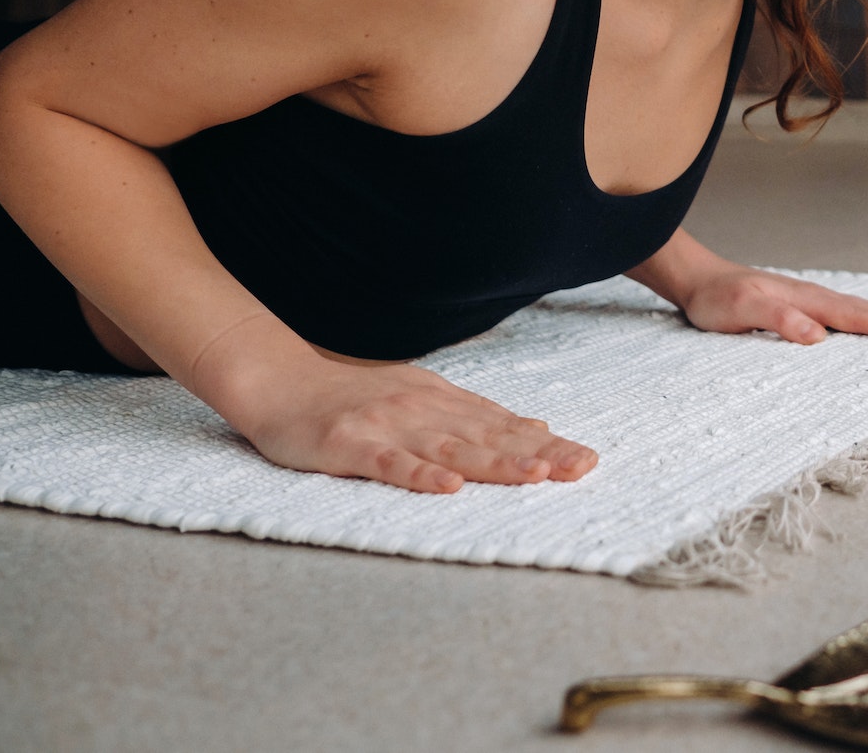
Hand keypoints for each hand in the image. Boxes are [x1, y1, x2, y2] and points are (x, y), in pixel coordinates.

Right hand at [236, 356, 599, 494]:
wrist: (281, 381)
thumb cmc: (353, 396)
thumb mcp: (424, 397)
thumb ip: (477, 416)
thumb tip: (535, 428)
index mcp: (443, 404)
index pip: (505, 427)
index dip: (547, 444)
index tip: (586, 459)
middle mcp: (424, 411)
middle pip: (489, 438)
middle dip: (538, 454)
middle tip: (580, 468)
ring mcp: (388, 426)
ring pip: (450, 448)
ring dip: (494, 463)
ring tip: (534, 475)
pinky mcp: (351, 445)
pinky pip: (390, 462)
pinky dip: (420, 474)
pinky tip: (448, 487)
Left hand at [679, 268, 867, 344]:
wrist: (698, 280)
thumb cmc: (717, 300)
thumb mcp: (743, 311)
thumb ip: (780, 321)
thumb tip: (819, 337)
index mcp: (810, 301)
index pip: (862, 317)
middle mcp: (817, 298)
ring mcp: (811, 301)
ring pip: (863, 310)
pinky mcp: (802, 307)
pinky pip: (847, 313)